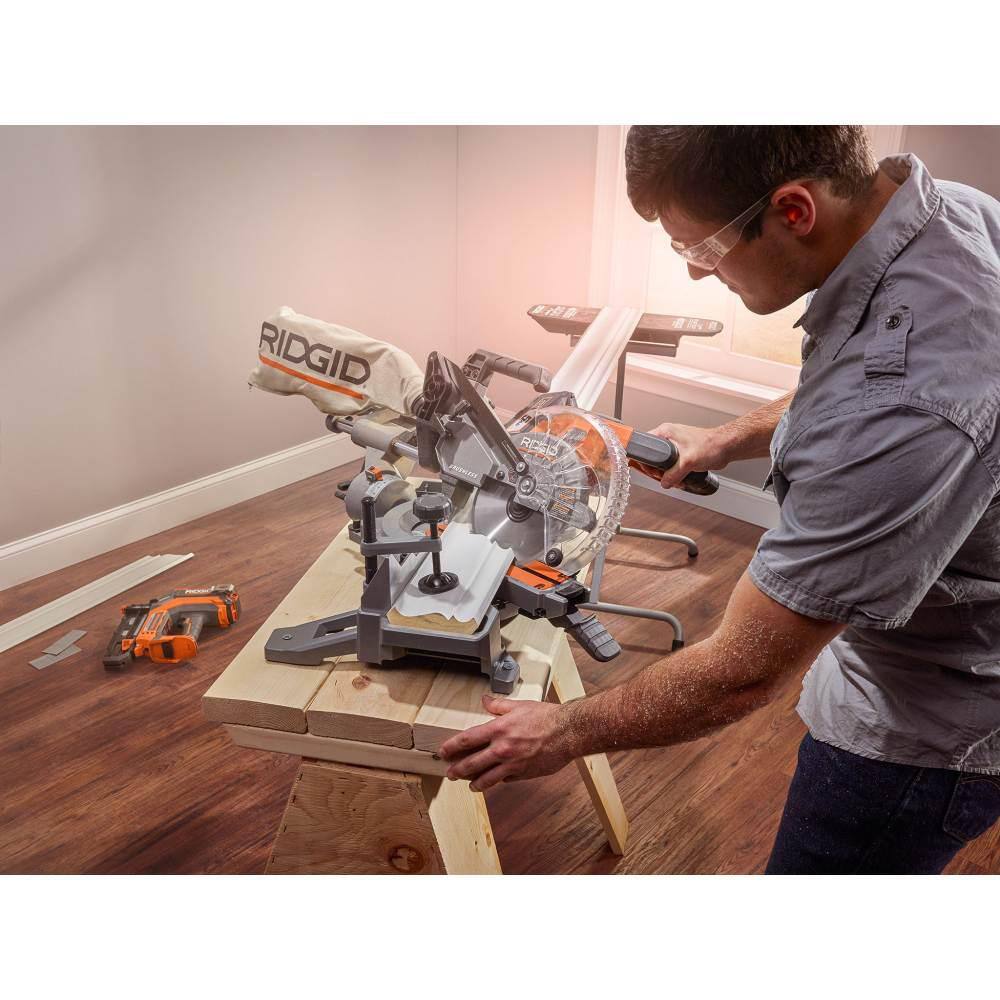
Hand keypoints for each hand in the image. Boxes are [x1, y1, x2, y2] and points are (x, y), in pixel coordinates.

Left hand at [438, 694, 576, 791]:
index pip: (468, 740)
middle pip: (472, 763)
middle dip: (457, 769)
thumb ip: (499, 705)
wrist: (568, 732)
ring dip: (474, 782)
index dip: (452, 747)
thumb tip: (485, 700)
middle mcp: (502, 749)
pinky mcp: (523, 774)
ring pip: (486, 778)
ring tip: (469, 784)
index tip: (444, 751)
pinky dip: (496, 782)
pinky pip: (505, 780)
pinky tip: (492, 782)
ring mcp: (512, 764)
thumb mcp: (519, 705)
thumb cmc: (546, 717)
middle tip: (450, 773)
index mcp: (499, 729)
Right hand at [634, 422, 727, 489]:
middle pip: (651, 457)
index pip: (643, 446)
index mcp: (665, 432)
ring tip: (675, 481)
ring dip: (666, 475)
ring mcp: (674, 446)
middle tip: (663, 479)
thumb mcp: (688, 461)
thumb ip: (673, 474)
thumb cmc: (711, 445)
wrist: (726, 447)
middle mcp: (668, 437)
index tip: (649, 471)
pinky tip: (680, 480)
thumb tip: (664, 482)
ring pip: (661, 463)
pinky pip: (671, 466)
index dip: (643, 460)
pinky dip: (674, 474)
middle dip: (657, 472)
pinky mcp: (681, 453)